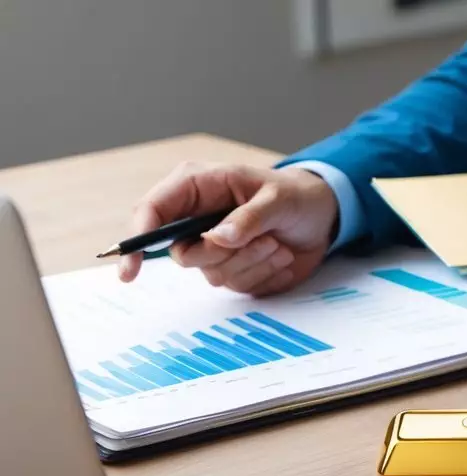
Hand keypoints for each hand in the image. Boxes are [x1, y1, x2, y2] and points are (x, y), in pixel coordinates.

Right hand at [121, 163, 338, 295]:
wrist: (322, 218)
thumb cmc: (295, 196)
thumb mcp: (278, 199)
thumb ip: (248, 217)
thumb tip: (216, 239)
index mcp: (196, 186)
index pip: (151, 211)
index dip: (137, 239)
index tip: (131, 269)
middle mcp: (196, 218)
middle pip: (182, 254)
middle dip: (223, 254)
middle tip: (263, 239)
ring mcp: (212, 247)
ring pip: (212, 273)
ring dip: (252, 263)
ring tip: (277, 243)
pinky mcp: (231, 268)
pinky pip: (236, 284)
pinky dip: (263, 274)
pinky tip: (279, 255)